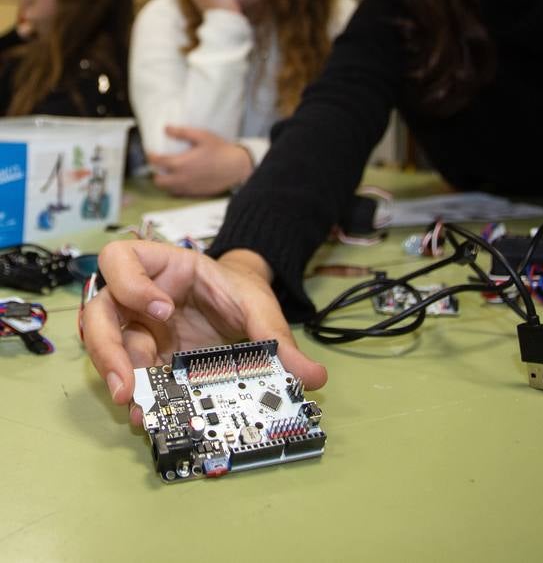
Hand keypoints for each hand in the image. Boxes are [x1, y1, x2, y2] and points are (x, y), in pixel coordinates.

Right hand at [82, 240, 327, 423]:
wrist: (243, 304)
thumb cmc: (239, 292)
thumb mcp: (258, 305)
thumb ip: (277, 335)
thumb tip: (312, 375)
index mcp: (164, 266)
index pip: (122, 258)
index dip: (132, 283)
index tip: (163, 310)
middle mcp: (140, 297)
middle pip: (99, 310)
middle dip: (107, 347)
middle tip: (126, 384)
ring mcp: (139, 329)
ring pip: (105, 345)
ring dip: (115, 377)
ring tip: (136, 408)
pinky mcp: (146, 357)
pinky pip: (131, 374)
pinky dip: (138, 395)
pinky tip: (150, 415)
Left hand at [147, 126, 253, 195]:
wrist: (236, 167)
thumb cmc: (220, 150)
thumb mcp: (202, 136)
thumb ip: (182, 132)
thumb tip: (166, 128)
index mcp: (181, 164)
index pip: (158, 162)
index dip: (151, 157)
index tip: (151, 153)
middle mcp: (182, 179)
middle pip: (159, 181)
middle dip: (156, 173)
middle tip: (160, 165)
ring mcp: (189, 188)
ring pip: (168, 190)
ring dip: (165, 182)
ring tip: (170, 173)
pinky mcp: (196, 193)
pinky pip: (180, 194)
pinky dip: (176, 188)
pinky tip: (182, 180)